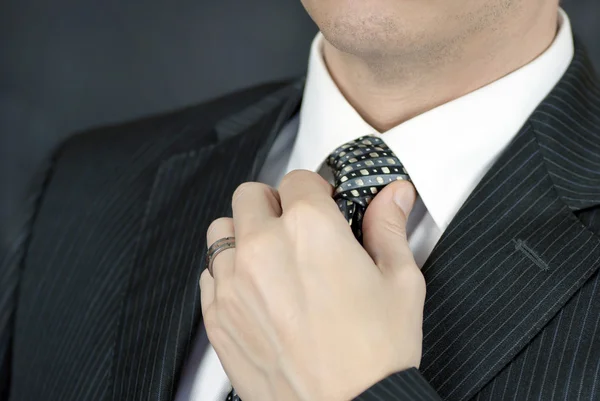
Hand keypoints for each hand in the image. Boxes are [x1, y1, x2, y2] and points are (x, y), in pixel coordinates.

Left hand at [199, 170, 424, 400]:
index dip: (315, 190)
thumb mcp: (400, 281)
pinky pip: (209, 273)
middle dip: (275, 204)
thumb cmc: (377, 354)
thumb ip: (389, 227)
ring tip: (272, 259)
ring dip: (244, 234)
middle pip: (250, 195)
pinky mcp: (217, 316)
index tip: (323, 207)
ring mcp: (233, 282)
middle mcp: (263, 247)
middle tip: (296, 231)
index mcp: (310, 228)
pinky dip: (228, 272)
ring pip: (222, 230)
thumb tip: (394, 193)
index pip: (298, 178)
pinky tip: (257, 292)